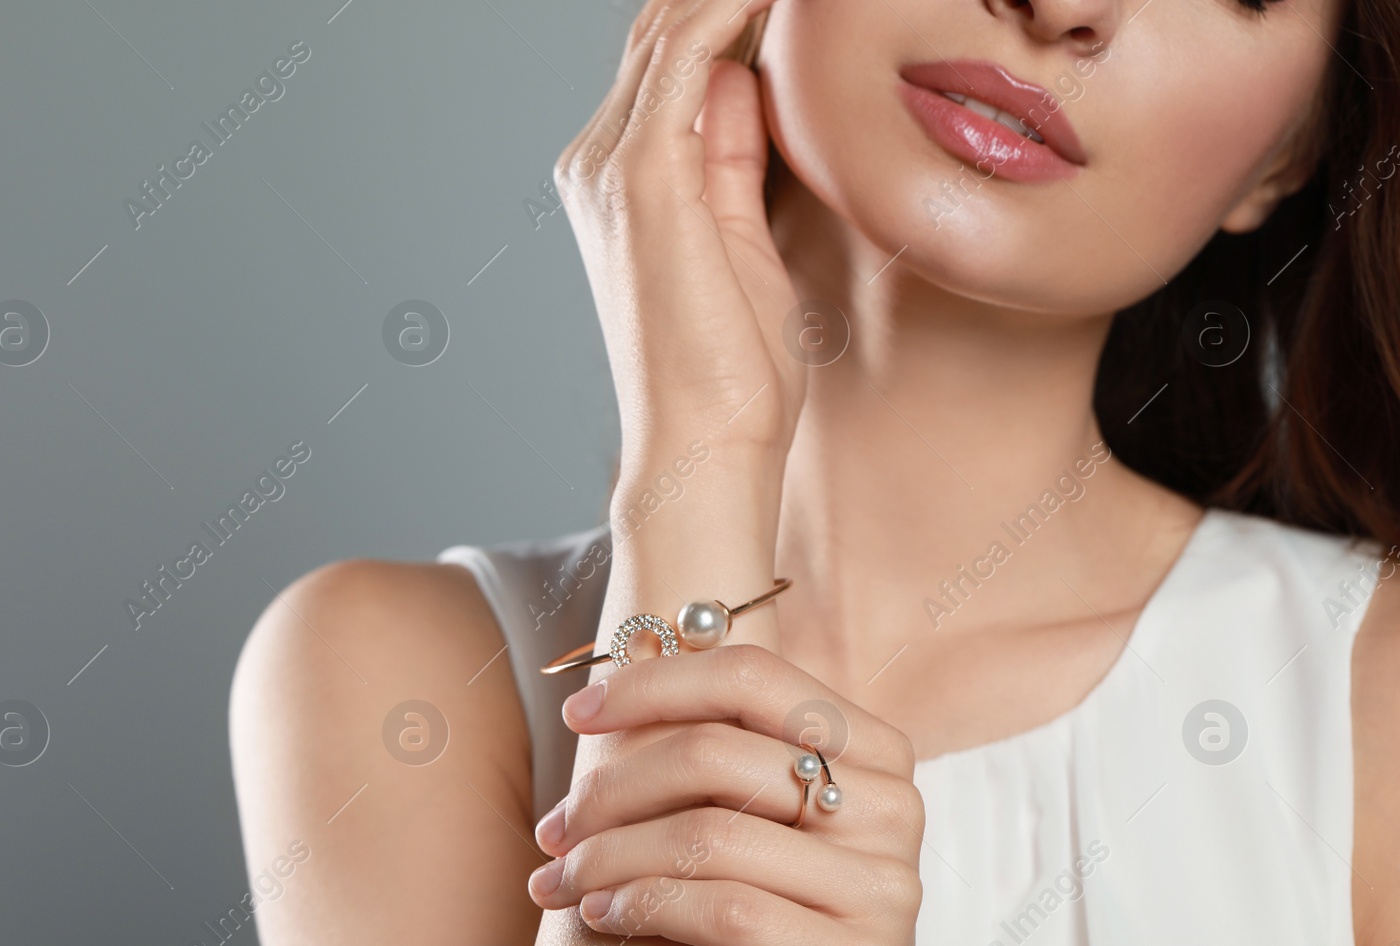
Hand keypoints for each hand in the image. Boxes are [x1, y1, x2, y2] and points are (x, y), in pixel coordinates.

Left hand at [527, 645, 941, 945]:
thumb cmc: (794, 911)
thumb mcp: (777, 819)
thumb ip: (734, 747)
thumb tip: (627, 663)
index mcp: (874, 748)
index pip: (749, 676)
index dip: (652, 685)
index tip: (577, 715)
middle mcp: (891, 806)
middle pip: (714, 755)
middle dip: (609, 790)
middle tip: (552, 829)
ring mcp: (884, 887)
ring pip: (706, 837)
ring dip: (608, 858)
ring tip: (558, 882)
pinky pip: (725, 912)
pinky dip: (644, 908)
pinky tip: (601, 916)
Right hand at [556, 0, 805, 459]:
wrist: (703, 448)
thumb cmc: (731, 370)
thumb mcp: (743, 239)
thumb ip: (732, 155)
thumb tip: (743, 76)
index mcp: (619, 179)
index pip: (671, 55)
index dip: (734, 9)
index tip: (800, 5)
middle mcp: (599, 162)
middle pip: (663, 26)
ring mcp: (611, 166)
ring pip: (672, 24)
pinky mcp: (641, 176)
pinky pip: (688, 51)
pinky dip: (734, 6)